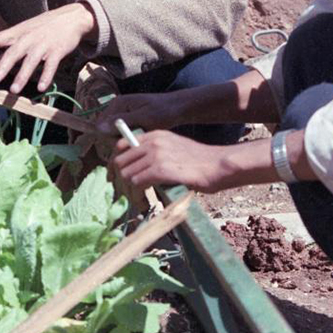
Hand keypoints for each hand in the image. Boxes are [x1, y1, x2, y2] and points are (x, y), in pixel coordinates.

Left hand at [0, 2, 96, 92]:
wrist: (71, 18)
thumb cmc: (43, 27)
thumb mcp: (24, 34)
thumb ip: (8, 50)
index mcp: (18, 32)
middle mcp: (29, 38)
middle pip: (14, 52)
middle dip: (3, 67)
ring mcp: (44, 44)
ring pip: (31, 61)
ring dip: (22, 76)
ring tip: (14, 90)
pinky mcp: (58, 50)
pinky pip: (51, 65)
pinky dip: (46, 76)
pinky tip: (40, 88)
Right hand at [97, 91, 187, 134]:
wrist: (178, 108)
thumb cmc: (163, 110)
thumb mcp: (143, 117)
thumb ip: (122, 121)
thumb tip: (99, 127)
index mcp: (118, 103)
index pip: (101, 125)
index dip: (110, 137)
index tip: (126, 143)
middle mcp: (117, 108)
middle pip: (107, 131)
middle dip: (119, 140)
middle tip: (136, 143)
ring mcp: (123, 115)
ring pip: (115, 135)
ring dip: (126, 140)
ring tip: (142, 140)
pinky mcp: (130, 121)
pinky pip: (124, 134)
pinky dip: (131, 139)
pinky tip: (142, 140)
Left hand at [112, 130, 231, 192]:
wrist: (217, 165)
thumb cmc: (199, 160)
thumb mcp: (173, 147)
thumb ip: (155, 152)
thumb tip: (137, 166)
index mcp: (155, 135)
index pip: (121, 145)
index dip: (116, 163)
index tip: (115, 177)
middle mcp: (153, 142)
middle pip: (120, 161)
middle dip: (120, 178)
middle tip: (125, 192)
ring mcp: (156, 155)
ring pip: (127, 173)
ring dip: (130, 189)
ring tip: (138, 197)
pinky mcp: (161, 169)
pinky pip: (137, 181)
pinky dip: (139, 192)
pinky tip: (146, 198)